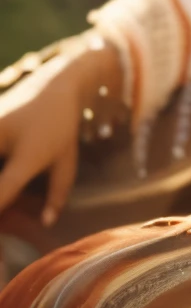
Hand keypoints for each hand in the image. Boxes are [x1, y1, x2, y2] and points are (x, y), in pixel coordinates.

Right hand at [0, 39, 121, 227]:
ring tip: (7, 169)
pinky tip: (5, 158)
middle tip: (7, 187)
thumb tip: (47, 223)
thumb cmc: (63, 128)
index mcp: (28, 154)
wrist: (55, 84)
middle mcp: (4, 137)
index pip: (3, 190)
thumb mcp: (66, 161)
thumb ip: (58, 194)